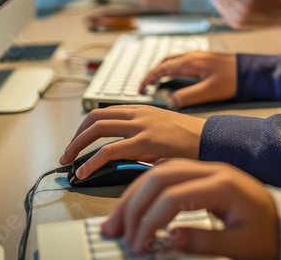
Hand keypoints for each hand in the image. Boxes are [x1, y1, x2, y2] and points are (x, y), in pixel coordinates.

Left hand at [60, 107, 204, 178]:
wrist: (213, 140)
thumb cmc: (191, 141)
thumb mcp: (161, 132)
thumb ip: (141, 138)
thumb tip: (123, 154)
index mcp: (142, 109)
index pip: (104, 112)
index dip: (85, 128)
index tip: (78, 142)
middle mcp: (138, 113)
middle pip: (95, 117)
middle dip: (76, 136)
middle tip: (67, 154)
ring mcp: (141, 125)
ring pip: (97, 128)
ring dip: (77, 146)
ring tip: (69, 163)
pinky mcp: (145, 141)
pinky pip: (110, 149)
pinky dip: (91, 160)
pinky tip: (85, 171)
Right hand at [101, 159, 278, 258]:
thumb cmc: (268, 233)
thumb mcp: (241, 246)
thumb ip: (205, 242)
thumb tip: (170, 239)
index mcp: (223, 185)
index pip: (173, 196)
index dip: (150, 221)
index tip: (139, 245)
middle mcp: (212, 170)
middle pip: (159, 175)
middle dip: (132, 203)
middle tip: (115, 229)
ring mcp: (206, 169)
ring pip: (159, 170)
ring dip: (134, 194)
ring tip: (117, 220)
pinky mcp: (202, 174)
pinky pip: (166, 173)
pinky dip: (146, 188)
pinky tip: (135, 206)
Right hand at [140, 52, 237, 107]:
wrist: (251, 71)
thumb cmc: (233, 79)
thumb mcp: (209, 91)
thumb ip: (189, 96)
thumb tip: (171, 101)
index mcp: (190, 62)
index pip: (162, 68)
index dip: (149, 78)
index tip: (140, 88)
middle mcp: (192, 56)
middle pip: (165, 62)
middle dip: (153, 73)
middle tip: (145, 85)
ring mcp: (198, 56)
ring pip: (173, 60)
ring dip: (162, 70)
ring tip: (156, 82)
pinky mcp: (204, 60)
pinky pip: (182, 62)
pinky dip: (172, 69)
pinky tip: (176, 77)